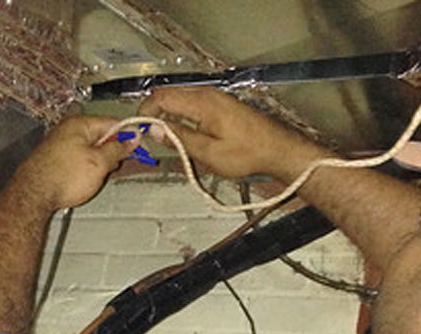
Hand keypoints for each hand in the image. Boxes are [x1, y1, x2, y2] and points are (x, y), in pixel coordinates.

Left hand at [16, 116, 136, 210]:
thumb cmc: (62, 177)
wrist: (33, 195)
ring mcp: (60, 145)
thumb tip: (130, 139)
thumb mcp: (100, 162)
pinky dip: (87, 169)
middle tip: (117, 166)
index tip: (138, 146)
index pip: (112, 123)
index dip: (128, 135)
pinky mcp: (55, 160)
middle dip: (113, 152)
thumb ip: (118, 148)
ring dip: (100, 163)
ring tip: (98, 177)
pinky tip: (85, 180)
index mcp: (80, 124)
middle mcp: (68, 131)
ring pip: (90, 150)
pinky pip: (79, 160)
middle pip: (101, 136)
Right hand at [139, 88, 326, 180]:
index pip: (161, 97)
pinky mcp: (221, 103)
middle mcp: (207, 93)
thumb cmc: (248, 154)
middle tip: (151, 139)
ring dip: (169, 117)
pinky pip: (192, 104)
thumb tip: (153, 128)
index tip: (140, 131)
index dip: (145, 112)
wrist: (280, 149)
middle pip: (168, 95)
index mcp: (202, 103)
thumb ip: (179, 139)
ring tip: (168, 141)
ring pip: (179, 100)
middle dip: (155, 115)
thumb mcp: (209, 153)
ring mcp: (215, 96)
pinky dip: (183, 117)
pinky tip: (187, 136)